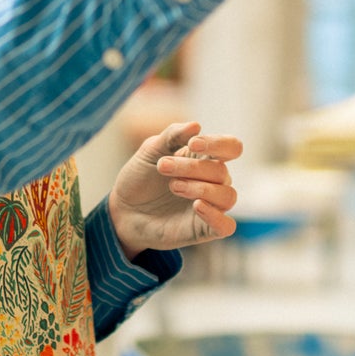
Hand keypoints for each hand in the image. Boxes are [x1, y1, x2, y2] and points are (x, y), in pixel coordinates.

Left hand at [108, 122, 244, 259]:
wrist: (123, 211)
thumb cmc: (140, 178)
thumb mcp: (150, 151)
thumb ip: (172, 136)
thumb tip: (196, 125)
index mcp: (205, 159)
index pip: (231, 147)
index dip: (218, 144)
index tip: (192, 144)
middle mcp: (213, 182)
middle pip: (221, 171)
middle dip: (191, 168)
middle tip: (162, 167)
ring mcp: (211, 206)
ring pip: (227, 196)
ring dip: (201, 188)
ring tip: (173, 186)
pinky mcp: (205, 230)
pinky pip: (226, 226)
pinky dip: (216, 215)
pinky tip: (197, 206)